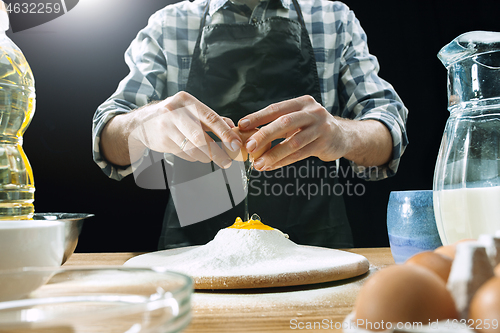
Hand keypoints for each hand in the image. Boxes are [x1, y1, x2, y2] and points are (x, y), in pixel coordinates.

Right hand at [127, 91, 242, 167]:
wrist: (143, 122)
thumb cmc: (174, 115)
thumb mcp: (191, 110)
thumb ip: (212, 118)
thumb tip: (232, 126)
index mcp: (187, 101)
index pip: (210, 118)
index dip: (225, 133)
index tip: (236, 144)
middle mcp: (175, 112)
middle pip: (200, 136)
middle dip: (217, 151)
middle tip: (227, 161)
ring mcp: (166, 127)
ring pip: (191, 148)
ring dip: (206, 156)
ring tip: (213, 159)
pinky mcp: (162, 141)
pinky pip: (183, 153)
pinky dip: (194, 156)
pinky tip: (196, 155)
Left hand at [237, 95, 348, 170]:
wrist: (342, 137)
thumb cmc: (312, 128)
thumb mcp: (297, 120)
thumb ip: (277, 124)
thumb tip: (248, 132)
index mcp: (301, 103)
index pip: (276, 108)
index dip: (257, 117)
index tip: (241, 125)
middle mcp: (312, 112)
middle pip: (284, 122)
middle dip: (264, 135)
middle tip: (248, 147)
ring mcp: (320, 127)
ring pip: (293, 142)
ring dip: (273, 154)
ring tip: (258, 163)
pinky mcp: (324, 143)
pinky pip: (300, 154)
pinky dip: (283, 161)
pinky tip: (271, 166)